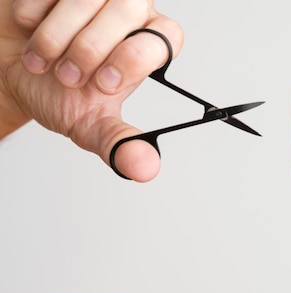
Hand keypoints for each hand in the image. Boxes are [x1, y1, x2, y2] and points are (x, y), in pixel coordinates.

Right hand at [0, 0, 183, 181]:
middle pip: (128, 9)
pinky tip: (30, 31)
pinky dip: (32, 15)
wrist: (9, 72)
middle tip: (68, 77)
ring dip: (57, 36)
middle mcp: (130, 11)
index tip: (104, 84)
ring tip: (44, 62)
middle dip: (90, 48)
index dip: (135, 58)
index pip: (165, 38)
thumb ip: (119, 144)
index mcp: (147, 46)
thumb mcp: (89, 125)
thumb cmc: (57, 93)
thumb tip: (146, 169)